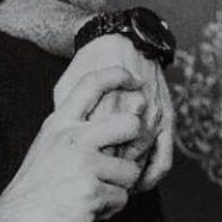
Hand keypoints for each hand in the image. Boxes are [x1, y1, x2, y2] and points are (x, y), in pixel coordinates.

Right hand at [0, 67, 145, 221]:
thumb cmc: (37, 187)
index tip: (134, 80)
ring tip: (91, 192)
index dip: (116, 75)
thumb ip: (80, 131)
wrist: (17, 221)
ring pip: (131, 169)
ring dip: (118, 187)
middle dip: (134, 144)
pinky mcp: (91, 191)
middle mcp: (71, 138)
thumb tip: (125, 113)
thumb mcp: (51, 147)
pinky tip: (86, 207)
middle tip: (118, 159)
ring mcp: (82, 163)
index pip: (90, 85)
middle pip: (130, 124)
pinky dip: (109, 208)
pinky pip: (122, 198)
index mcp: (58, 124)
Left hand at [54, 33, 173, 190]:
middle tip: (89, 181)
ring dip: (125, 175)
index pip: (94, 144)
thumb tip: (53, 142)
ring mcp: (151, 114)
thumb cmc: (88, 61)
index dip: (84, 162)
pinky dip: (151, 175)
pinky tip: (138, 182)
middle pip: (115, 154)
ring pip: (139, 159)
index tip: (73, 174)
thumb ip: (62, 111)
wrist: (121, 38)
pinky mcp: (167, 118)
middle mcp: (130, 108)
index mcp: (102, 101)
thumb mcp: (65, 83)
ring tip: (109, 183)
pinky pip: (164, 158)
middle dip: (102, 170)